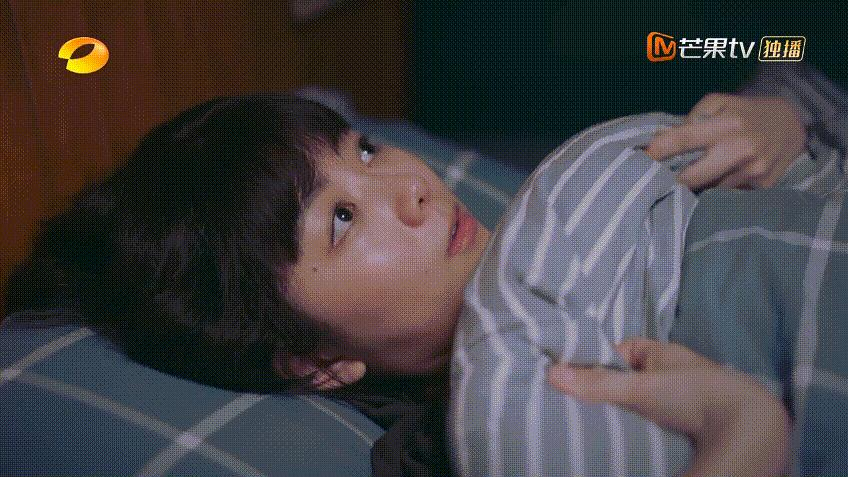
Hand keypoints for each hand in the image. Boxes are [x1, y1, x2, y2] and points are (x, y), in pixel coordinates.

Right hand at [547, 338, 790, 476]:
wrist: (749, 428)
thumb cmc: (696, 395)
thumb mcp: (641, 387)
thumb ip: (597, 383)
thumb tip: (551, 373)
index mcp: (663, 352)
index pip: (622, 352)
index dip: (601, 364)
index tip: (582, 383)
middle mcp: (674, 371)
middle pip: (630, 380)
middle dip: (612, 393)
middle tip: (589, 409)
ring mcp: (685, 397)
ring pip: (644, 402)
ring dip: (630, 414)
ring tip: (608, 428)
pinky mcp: (693, 421)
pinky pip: (659, 421)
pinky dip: (646, 428)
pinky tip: (636, 439)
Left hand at [645, 93, 805, 190]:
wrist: (792, 126)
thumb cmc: (745, 113)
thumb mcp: (720, 103)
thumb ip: (693, 117)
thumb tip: (664, 138)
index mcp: (727, 124)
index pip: (684, 139)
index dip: (659, 150)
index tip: (642, 158)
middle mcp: (740, 149)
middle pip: (693, 177)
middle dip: (671, 182)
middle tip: (655, 183)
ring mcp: (752, 171)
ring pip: (709, 191)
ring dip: (695, 190)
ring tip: (685, 184)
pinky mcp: (762, 187)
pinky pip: (728, 196)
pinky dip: (716, 193)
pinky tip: (712, 187)